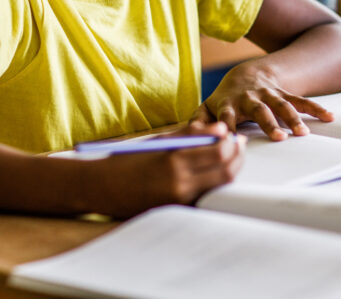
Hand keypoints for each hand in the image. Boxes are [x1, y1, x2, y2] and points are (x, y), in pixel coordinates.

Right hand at [93, 122, 242, 217]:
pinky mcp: (176, 210)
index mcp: (175, 160)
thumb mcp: (159, 141)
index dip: (232, 144)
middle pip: (225, 172)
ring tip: (228, 158)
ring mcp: (179, 200)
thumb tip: (220, 129)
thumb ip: (191, 135)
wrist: (101, 188)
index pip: (219, 153)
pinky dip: (212, 185)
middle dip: (237, 158)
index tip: (235, 137)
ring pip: (218, 187)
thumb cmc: (128, 160)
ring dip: (228, 171)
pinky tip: (211, 174)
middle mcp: (180, 182)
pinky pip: (203, 197)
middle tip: (239, 147)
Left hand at [193, 63, 333, 140]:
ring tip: (302, 133)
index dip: (227, 125)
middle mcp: (250, 98)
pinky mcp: (284, 94)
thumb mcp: (208, 107)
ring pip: (283, 105)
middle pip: (260, 110)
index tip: (229, 138)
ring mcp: (269, 95)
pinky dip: (316, 109)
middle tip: (278, 138)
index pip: (226, 116)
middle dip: (269, 123)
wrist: (245, 75)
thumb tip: (185, 136)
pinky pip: (302, 101)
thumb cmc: (225, 99)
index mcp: (229, 104)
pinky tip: (330, 118)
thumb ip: (198, 122)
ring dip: (293, 118)